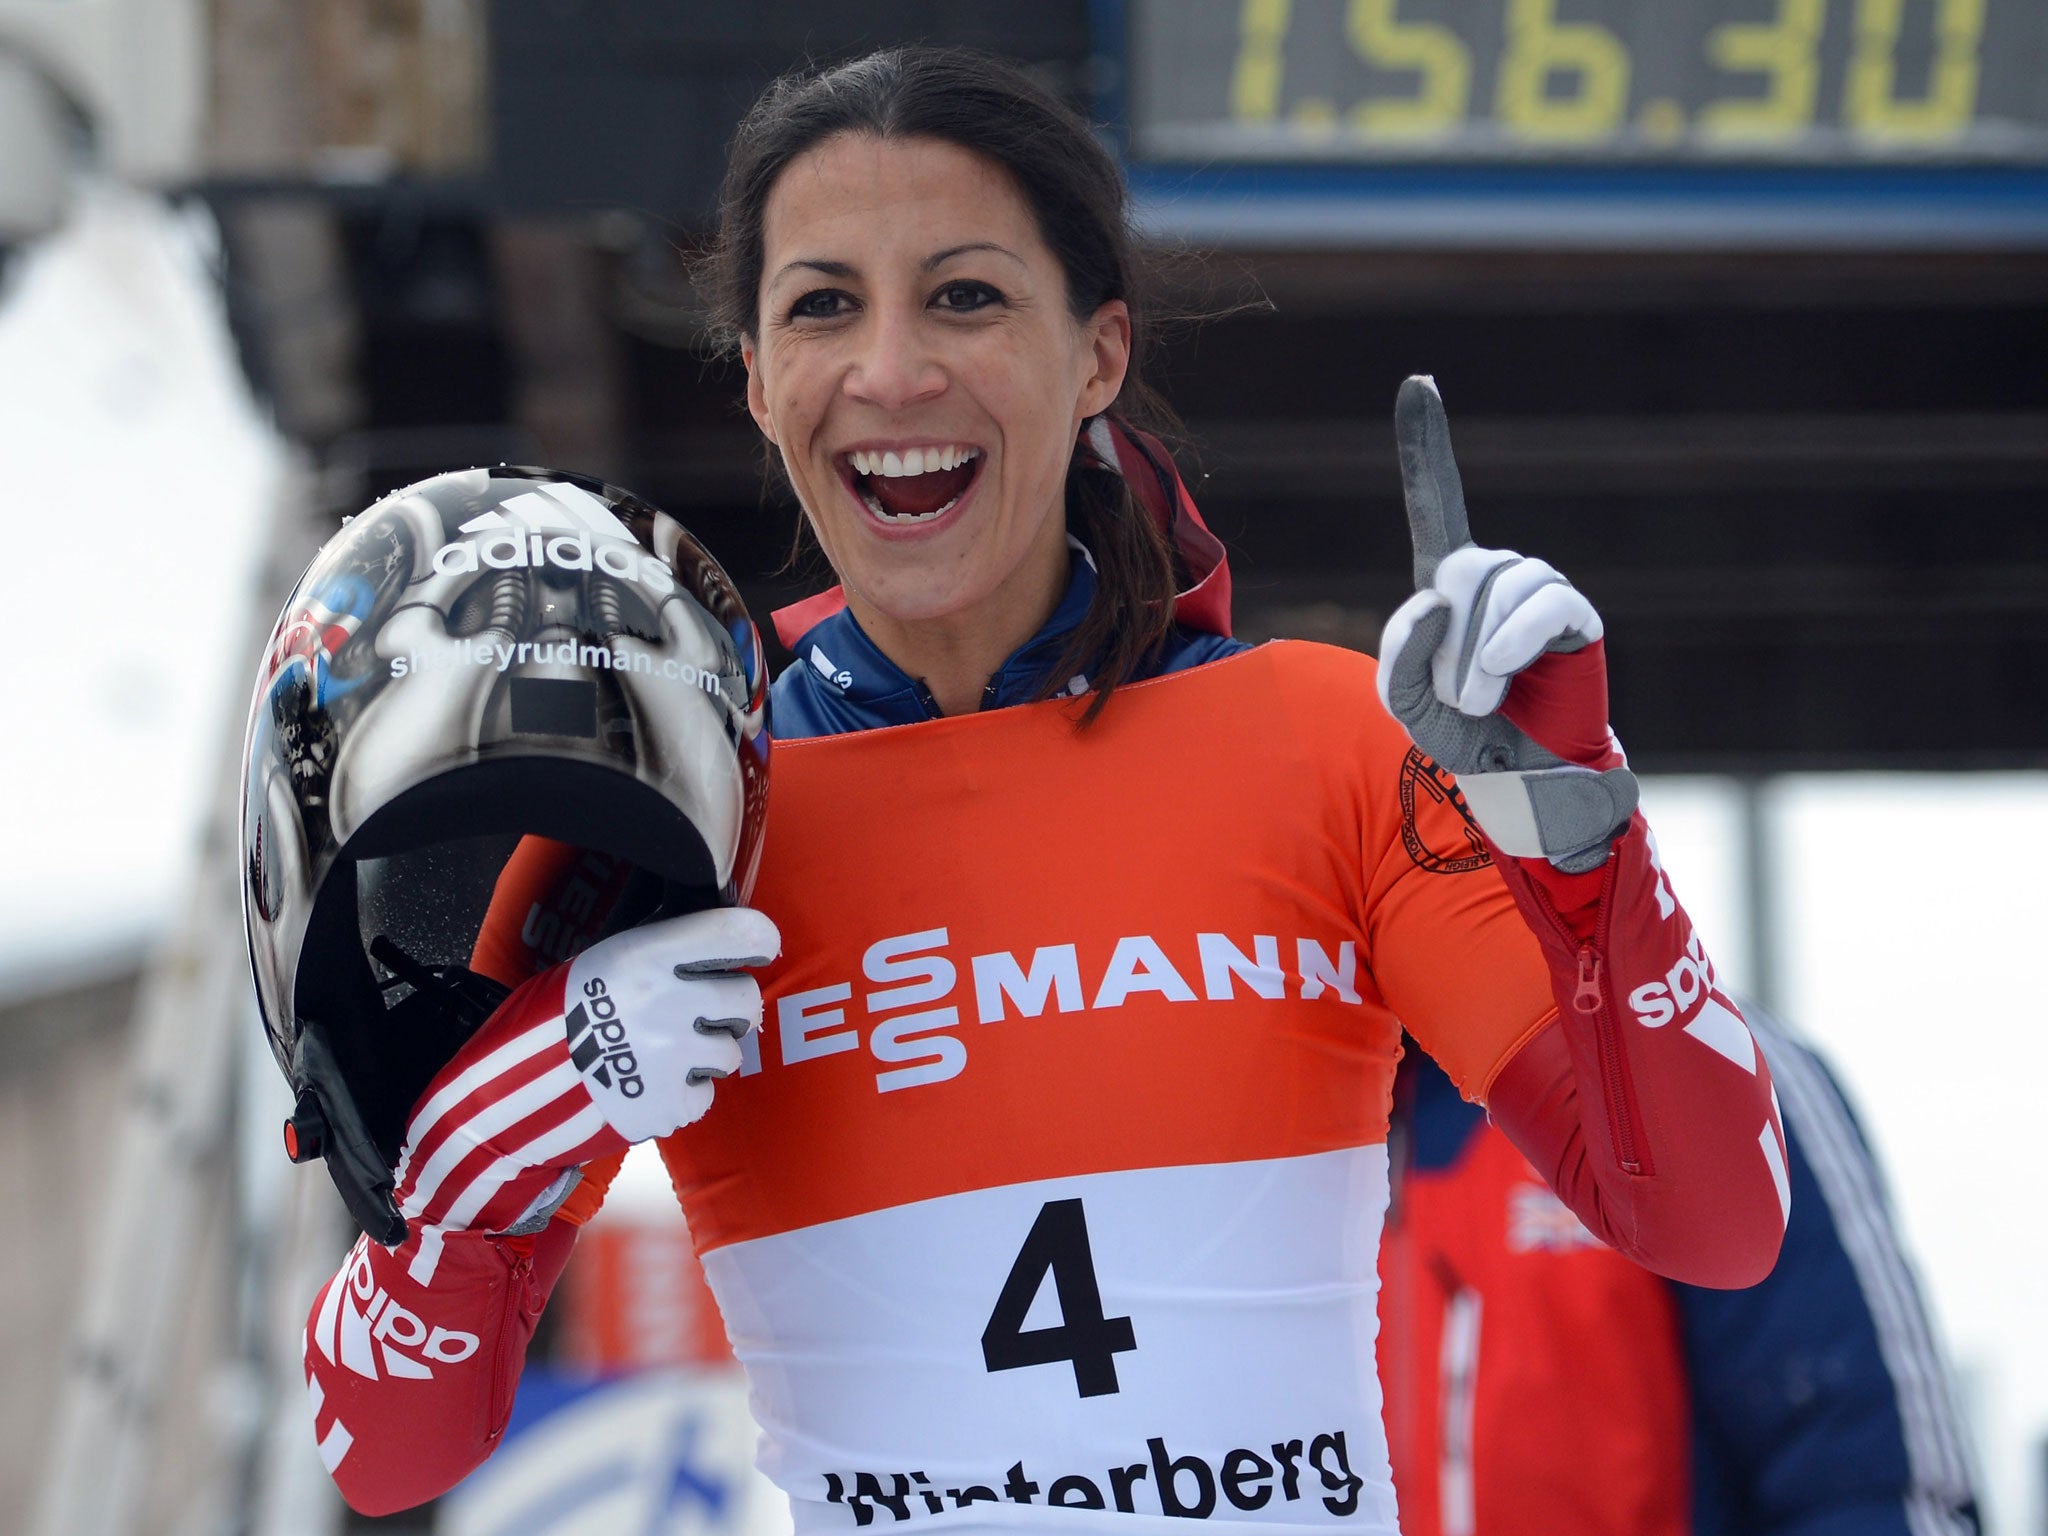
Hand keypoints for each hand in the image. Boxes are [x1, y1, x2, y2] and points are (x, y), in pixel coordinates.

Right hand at [390, 906, 780, 1258]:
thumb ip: (659, 950)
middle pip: (747, 998)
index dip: (757, 940)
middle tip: (697, 1011)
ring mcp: (671, 1060)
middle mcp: (668, 1004)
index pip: (741, 932)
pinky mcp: (668, 1107)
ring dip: (707, 1053)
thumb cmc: (552, 1020)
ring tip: (661, 1051)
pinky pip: (705, 1096)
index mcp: (648, 956)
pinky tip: (649, 1083)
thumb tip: (713, 938)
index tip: (755, 947)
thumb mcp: (598, 961)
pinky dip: (685, 1093)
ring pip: (731, 1052)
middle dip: (729, 1005)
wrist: (507, 1096)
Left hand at [1375, 376, 1636, 871]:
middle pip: (1457, 571)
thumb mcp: (1404, 698)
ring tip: (1477, 701)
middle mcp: (1495, 573)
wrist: (1520, 779)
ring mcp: (1537, 589)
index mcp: (1449, 582)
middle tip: (1453, 697)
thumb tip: (1440, 596)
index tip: (1420, 381)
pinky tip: (1500, 677)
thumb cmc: (1464, 735)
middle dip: (1443, 642)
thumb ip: (1401, 649)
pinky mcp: (1573, 614)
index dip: (1427, 444)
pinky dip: (1508, 643)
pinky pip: (1537, 607)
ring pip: (1493, 591)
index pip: (1438, 501)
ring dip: (1472, 656)